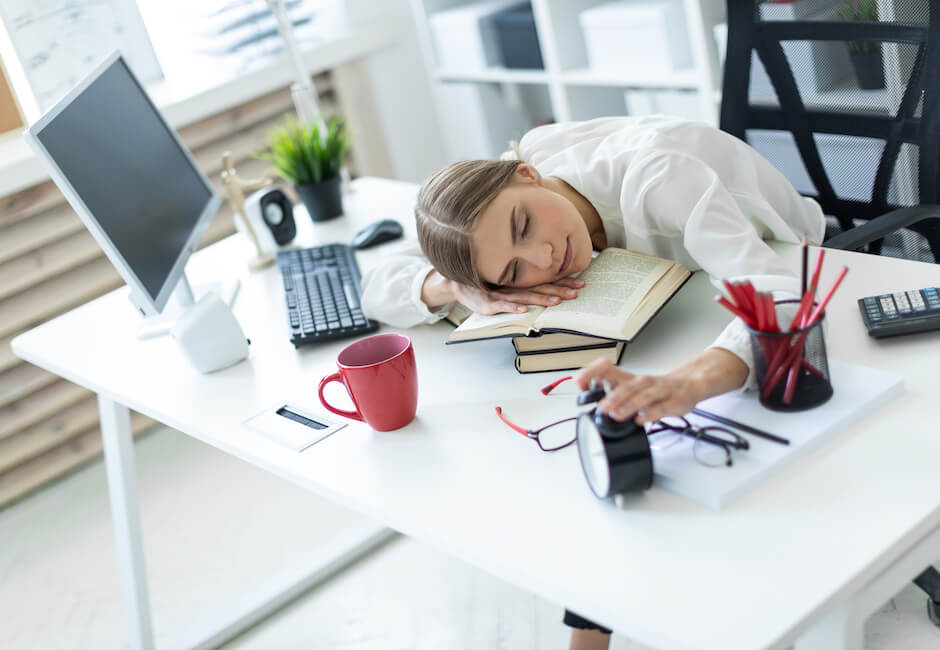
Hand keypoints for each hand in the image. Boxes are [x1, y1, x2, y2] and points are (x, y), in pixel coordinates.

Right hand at [450, 277, 584, 314]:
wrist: (458, 284)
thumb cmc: (485, 285)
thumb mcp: (507, 283)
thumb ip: (525, 286)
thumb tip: (550, 290)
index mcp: (520, 281)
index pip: (546, 280)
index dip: (563, 281)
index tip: (581, 282)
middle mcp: (513, 286)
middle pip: (539, 287)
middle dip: (559, 290)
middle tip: (577, 293)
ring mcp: (501, 294)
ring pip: (524, 296)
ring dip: (540, 299)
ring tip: (556, 302)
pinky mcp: (488, 304)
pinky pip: (502, 306)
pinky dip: (513, 308)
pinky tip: (524, 311)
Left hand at [573, 349, 748, 424]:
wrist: (690, 384)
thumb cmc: (658, 387)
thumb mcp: (633, 386)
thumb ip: (614, 389)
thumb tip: (592, 391)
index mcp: (630, 378)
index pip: (608, 369)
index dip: (593, 374)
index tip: (580, 383)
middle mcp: (643, 382)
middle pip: (626, 387)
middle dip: (613, 397)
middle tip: (601, 407)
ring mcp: (659, 391)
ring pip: (643, 396)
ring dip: (629, 405)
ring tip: (616, 414)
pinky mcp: (673, 402)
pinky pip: (661, 409)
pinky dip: (651, 415)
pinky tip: (642, 421)